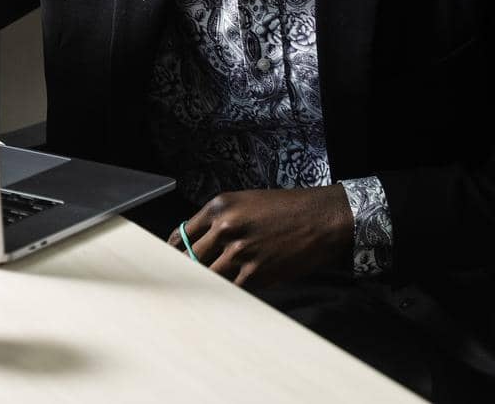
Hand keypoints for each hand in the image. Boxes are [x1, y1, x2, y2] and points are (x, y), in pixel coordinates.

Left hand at [169, 186, 353, 288]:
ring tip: (201, 292)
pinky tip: (227, 292)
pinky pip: (231, 288)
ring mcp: (239, 251)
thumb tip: (199, 243)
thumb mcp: (246, 202)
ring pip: (208, 275)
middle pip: (190, 257)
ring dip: (207, 282)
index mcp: (218, 207)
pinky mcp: (256, 272)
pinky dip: (228, 291)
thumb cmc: (287, 208)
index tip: (173, 260)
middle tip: (180, 281)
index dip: (175, 250)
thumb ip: (220, 220)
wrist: (321, 219)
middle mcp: (225, 227)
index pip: (181, 234)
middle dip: (187, 269)